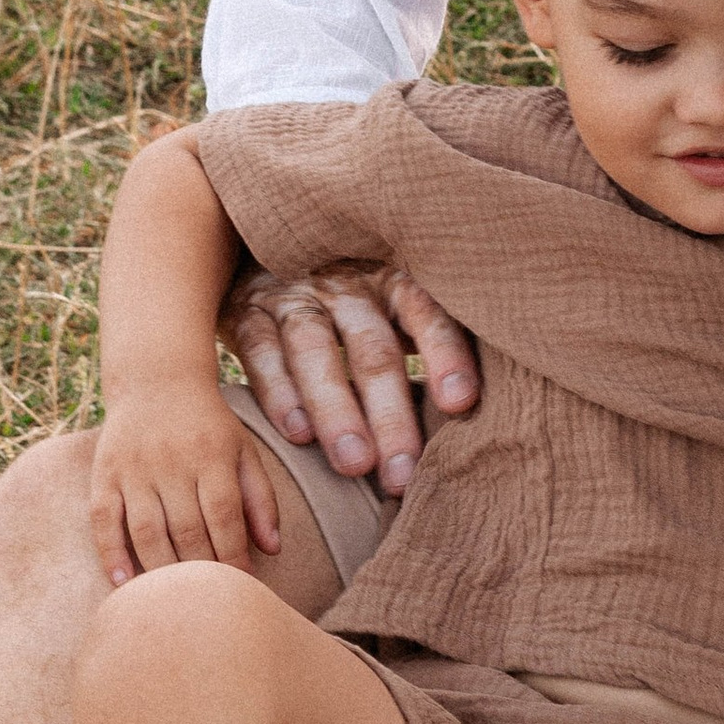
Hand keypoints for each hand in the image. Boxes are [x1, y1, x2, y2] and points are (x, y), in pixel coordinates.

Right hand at [90, 383, 283, 584]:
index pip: (223, 515)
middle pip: (185, 528)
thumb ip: (260, 498)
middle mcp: (171, 461)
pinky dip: (110, 553)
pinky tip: (122, 583)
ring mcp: (134, 468)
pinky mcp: (104, 473)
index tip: (243, 589)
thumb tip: (273, 549)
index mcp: (211, 454)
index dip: (233, 556)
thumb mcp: (243, 450)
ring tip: (173, 601)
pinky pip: (103, 519)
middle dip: (200, 571)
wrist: (156, 379)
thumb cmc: (208, 425)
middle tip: (209, 604)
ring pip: (145, 530)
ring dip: (160, 570)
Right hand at [218, 260, 480, 493]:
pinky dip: (278, 392)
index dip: (445, 356)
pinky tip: (297, 435)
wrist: (264, 248)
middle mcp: (347, 284)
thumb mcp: (392, 307)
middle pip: (373, 348)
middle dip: (390, 415)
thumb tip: (476, 413)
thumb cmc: (351, 301)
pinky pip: (262, 350)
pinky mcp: (248, 312)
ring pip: (315, 349)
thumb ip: (428, 346)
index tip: (460, 404)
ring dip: (336, 409)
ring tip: (355, 465)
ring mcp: (295, 295)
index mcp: (395, 281)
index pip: (428, 315)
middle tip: (404, 474)